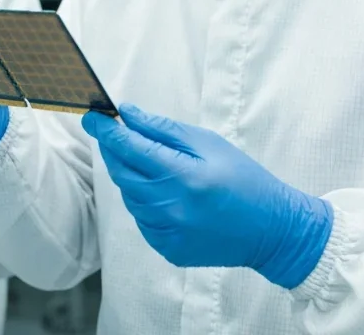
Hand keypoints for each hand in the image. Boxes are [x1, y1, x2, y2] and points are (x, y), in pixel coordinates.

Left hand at [82, 104, 332, 288]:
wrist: (272, 230)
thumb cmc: (243, 178)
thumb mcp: (209, 143)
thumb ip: (163, 128)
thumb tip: (128, 113)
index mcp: (182, 176)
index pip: (129, 148)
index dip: (106, 131)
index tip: (91, 116)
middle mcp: (170, 208)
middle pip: (122, 173)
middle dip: (115, 151)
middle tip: (117, 135)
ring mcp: (167, 233)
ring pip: (129, 197)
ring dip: (133, 177)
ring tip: (157, 168)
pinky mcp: (168, 249)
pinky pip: (142, 219)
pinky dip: (146, 203)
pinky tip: (168, 196)